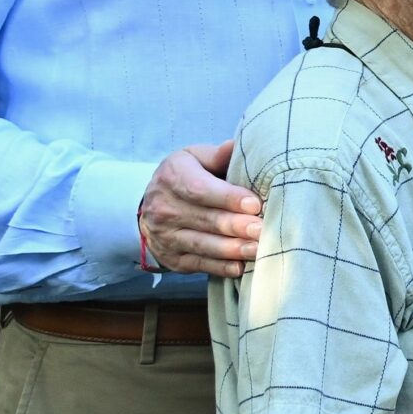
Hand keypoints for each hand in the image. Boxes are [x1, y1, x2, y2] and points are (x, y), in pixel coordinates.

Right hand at [139, 140, 261, 277]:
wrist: (151, 205)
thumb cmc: (185, 176)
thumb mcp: (194, 158)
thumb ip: (217, 155)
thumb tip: (236, 146)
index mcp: (172, 177)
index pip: (199, 190)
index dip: (228, 198)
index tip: (254, 204)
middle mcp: (164, 208)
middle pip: (204, 219)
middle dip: (235, 226)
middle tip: (261, 229)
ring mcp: (166, 235)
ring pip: (202, 244)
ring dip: (231, 249)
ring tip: (257, 248)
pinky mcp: (172, 257)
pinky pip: (198, 263)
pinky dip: (219, 267)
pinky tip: (240, 267)